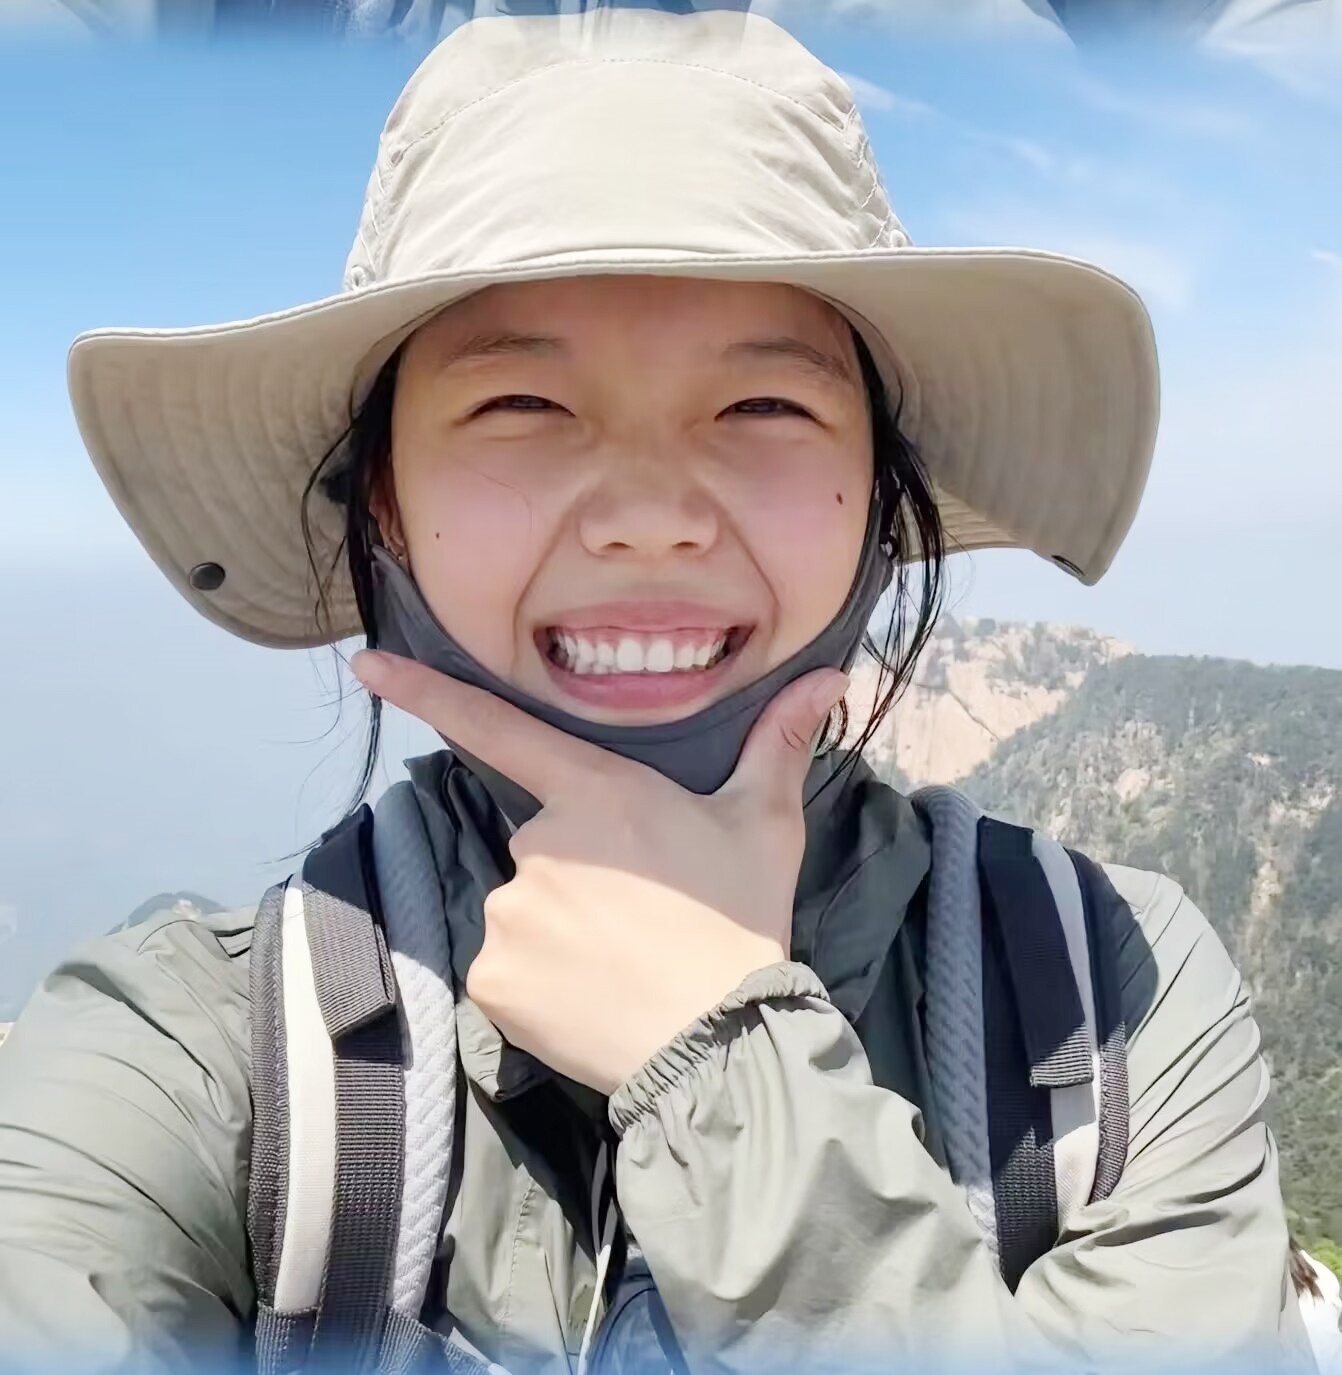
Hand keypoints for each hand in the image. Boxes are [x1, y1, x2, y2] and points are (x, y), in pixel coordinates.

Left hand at [352, 650, 847, 1093]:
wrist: (719, 1041)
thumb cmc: (740, 921)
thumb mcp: (765, 826)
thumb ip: (778, 743)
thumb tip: (828, 675)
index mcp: (597, 793)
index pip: (497, 730)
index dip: (426, 692)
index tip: (364, 665)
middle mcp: (538, 843)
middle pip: (541, 841)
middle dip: (580, 868)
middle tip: (641, 911)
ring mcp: (508, 913)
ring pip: (523, 905)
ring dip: (558, 925)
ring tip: (620, 960)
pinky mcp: (492, 977)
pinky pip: (505, 964)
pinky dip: (537, 977)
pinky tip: (588, 994)